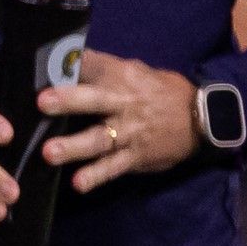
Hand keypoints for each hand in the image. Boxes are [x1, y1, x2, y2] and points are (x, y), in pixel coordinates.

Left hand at [37, 52, 196, 191]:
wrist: (204, 119)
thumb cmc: (160, 93)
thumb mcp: (137, 72)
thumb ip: (103, 69)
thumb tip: (64, 61)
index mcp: (123, 76)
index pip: (94, 65)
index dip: (70, 64)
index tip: (42, 64)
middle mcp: (125, 103)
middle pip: (95, 100)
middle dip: (69, 100)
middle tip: (42, 102)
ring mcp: (130, 132)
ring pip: (100, 139)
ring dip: (75, 146)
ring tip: (50, 153)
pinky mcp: (136, 156)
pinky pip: (114, 167)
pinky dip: (96, 175)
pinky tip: (78, 183)